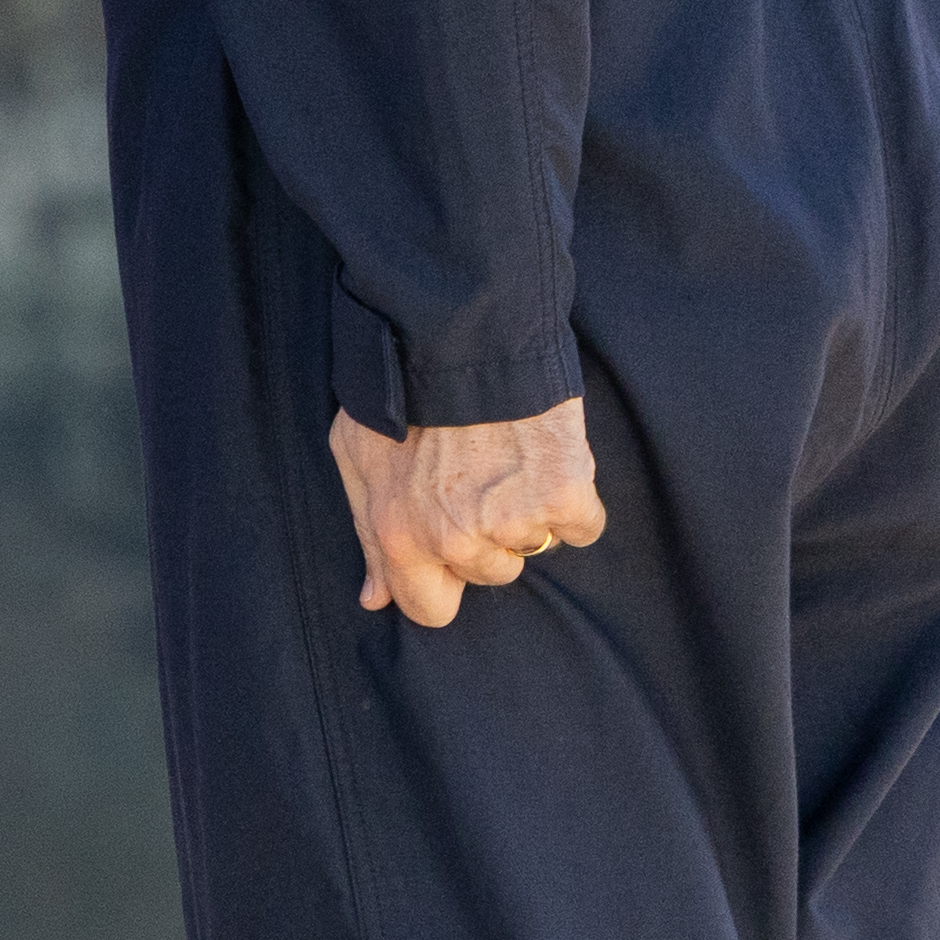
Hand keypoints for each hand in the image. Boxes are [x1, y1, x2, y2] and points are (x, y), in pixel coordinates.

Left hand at [328, 398, 606, 626]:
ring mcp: (511, 521)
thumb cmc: (403, 387)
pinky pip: (582, 526)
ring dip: (528, 510)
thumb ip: (368, 532)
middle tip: (478, 473)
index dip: (443, 580)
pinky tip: (546, 455)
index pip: (430, 610)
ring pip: (533, 547)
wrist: (464, 328)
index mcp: (400, 535)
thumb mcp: (358, 454)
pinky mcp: (563, 497)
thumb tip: (375, 598)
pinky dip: (574, 497)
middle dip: (487, 533)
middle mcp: (454, 539)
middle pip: (490, 574)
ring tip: (507, 454)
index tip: (451, 545)